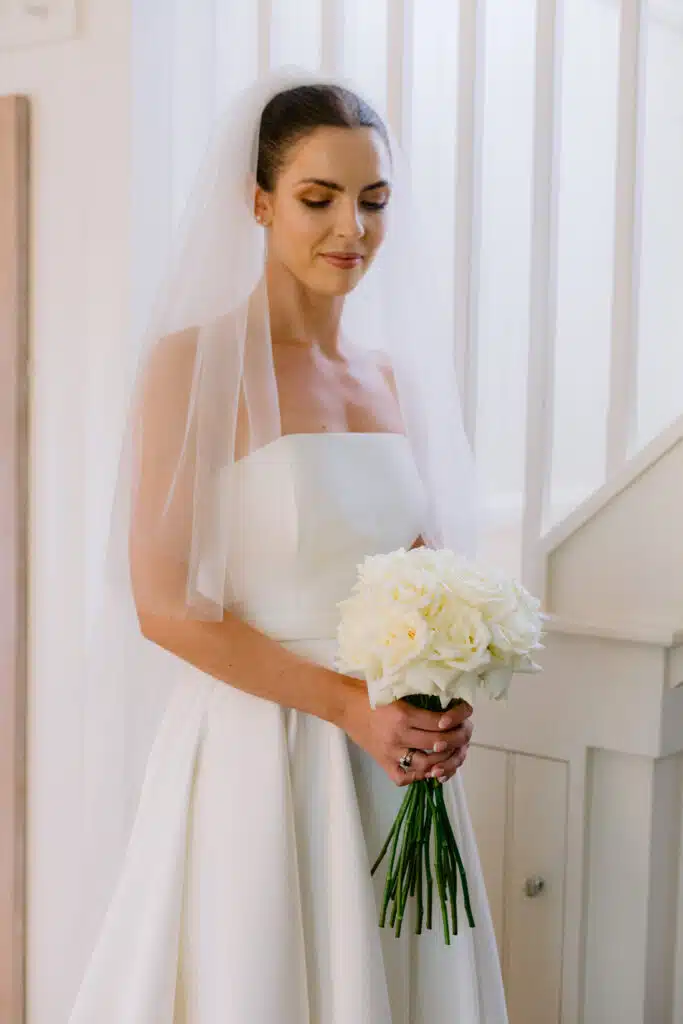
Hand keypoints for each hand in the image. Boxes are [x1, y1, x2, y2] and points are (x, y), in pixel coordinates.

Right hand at [340, 686, 472, 785]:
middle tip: (462, 737)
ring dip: (442, 762)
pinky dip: (417, 777)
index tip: (462, 719)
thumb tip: (445, 705)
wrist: (343, 704)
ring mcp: (390, 752)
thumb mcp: (396, 690)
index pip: (439, 723)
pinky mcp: (382, 762)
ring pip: (425, 765)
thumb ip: (418, 699)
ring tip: (449, 754)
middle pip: (436, 744)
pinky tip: (427, 769)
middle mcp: (399, 736)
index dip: (455, 722)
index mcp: (403, 715)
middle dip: (455, 742)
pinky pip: (403, 777)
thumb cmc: (369, 692)